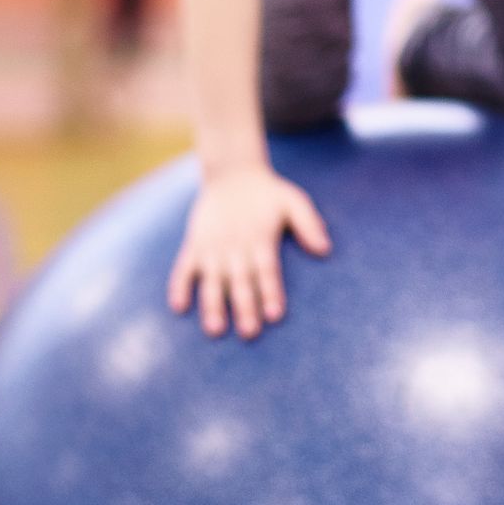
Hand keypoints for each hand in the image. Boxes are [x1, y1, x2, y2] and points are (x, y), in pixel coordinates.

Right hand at [166, 164, 330, 338]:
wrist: (231, 172)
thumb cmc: (267, 193)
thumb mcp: (293, 201)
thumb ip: (308, 224)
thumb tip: (325, 249)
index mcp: (261, 239)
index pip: (268, 271)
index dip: (272, 292)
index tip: (275, 315)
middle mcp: (235, 247)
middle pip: (242, 282)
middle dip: (245, 308)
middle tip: (249, 332)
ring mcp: (212, 248)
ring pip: (212, 281)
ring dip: (213, 305)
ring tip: (215, 329)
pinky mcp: (194, 245)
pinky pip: (183, 268)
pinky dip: (179, 286)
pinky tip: (178, 307)